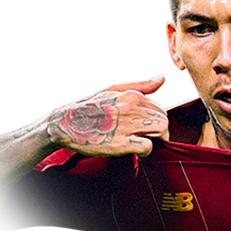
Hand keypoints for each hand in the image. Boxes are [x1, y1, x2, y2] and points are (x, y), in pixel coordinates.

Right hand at [46, 76, 168, 156]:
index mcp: (132, 95)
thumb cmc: (91, 107)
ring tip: (143, 142)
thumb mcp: (114, 90)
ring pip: (161, 131)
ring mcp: (127, 125)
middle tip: (146, 138)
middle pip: (163, 121)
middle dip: (159, 132)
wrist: (67, 123)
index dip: (155, 122)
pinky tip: (136, 151)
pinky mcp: (121, 143)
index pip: (160, 110)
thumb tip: (163, 79)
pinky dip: (146, 151)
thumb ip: (141, 86)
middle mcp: (132, 108)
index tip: (146, 129)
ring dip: (156, 140)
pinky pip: (147, 147)